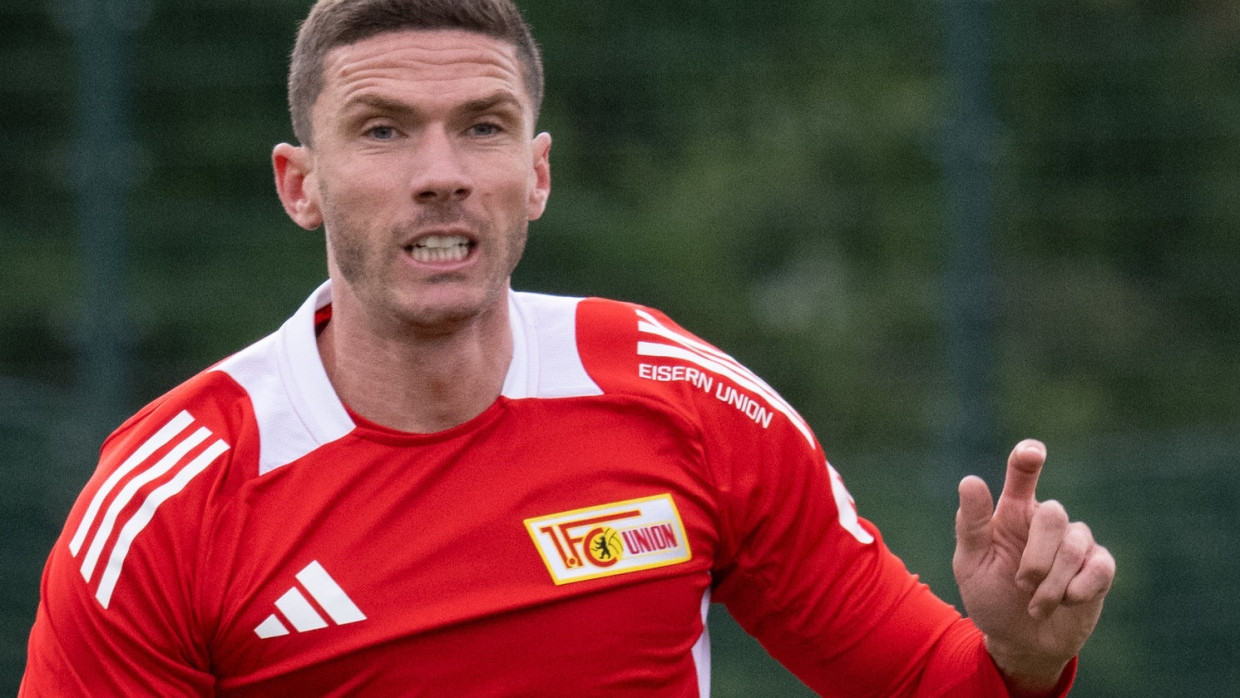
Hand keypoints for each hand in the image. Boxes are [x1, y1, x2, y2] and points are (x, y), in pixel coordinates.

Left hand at [953, 440, 1115, 692]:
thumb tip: (971, 481)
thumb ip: (972, 524)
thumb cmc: (990, 595)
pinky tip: (1065, 602)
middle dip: (1037, 557)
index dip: (1028, 458)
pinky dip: (1077, 590)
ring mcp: (1076, 542)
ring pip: (1075, 546)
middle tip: (1021, 584)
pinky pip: (1099, 567)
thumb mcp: (971, 563)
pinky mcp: (1099, 568)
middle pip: (1053, 516)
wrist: (1019, 641)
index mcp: (1013, 512)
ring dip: (1051, 584)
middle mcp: (1046, 521)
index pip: (1022, 474)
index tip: (1032, 452)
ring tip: (1035, 605)